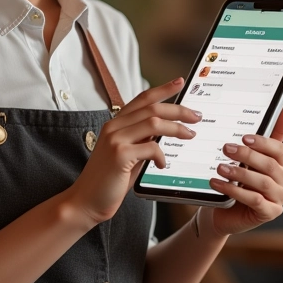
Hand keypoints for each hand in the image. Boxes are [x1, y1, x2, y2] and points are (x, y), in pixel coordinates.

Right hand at [68, 78, 201, 225]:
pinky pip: (151, 147)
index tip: (179, 82)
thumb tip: (164, 128)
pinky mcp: (119, 154)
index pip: (142, 99)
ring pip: (154, 123)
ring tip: (189, 135)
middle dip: (179, 110)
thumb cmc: (109, 179)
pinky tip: (161, 165)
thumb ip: (141, 139)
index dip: (163, 89)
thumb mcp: (127, 153)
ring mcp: (115, 139)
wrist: (86, 200)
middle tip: (196, 116)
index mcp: (115, 123)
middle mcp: (114, 126)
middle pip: (152, 108)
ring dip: (176, 128)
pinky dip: (161, 156)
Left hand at [202, 108, 282, 237]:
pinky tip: (218, 184)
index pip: (278, 149)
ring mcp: (279, 198)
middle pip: (270, 165)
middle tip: (226, 148)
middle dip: (247, 156)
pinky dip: (235, 191)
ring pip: (263, 183)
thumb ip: (266, 136)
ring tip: (220, 168)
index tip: (243, 137)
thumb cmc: (238, 179)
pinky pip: (255, 200)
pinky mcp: (270, 212)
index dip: (262, 142)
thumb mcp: (249, 157)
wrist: (224, 210)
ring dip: (240, 173)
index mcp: (282, 163)